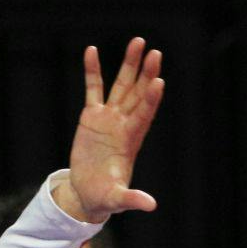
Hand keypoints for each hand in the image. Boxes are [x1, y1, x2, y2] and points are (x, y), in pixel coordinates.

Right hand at [54, 39, 165, 223]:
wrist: (88, 192)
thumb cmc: (105, 197)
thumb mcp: (117, 199)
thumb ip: (132, 199)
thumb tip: (150, 205)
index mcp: (131, 141)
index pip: (144, 115)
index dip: (150, 99)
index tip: (158, 81)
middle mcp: (123, 124)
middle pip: (137, 94)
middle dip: (145, 73)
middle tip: (155, 52)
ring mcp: (109, 118)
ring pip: (121, 85)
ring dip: (128, 64)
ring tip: (137, 42)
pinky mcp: (91, 116)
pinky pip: (93, 88)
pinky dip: (93, 70)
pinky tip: (92, 50)